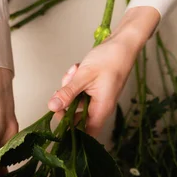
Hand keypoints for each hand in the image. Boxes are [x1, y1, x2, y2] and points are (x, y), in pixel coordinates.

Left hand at [47, 7, 160, 137]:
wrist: (123, 43)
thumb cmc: (110, 59)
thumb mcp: (84, 76)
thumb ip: (67, 93)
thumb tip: (52, 107)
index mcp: (101, 110)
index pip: (84, 133)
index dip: (69, 131)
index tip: (58, 115)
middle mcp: (100, 108)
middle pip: (76, 118)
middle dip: (65, 103)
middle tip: (61, 89)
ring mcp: (97, 99)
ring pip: (75, 102)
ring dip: (69, 88)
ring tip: (75, 71)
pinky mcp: (94, 90)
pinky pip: (79, 92)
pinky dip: (74, 82)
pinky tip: (78, 69)